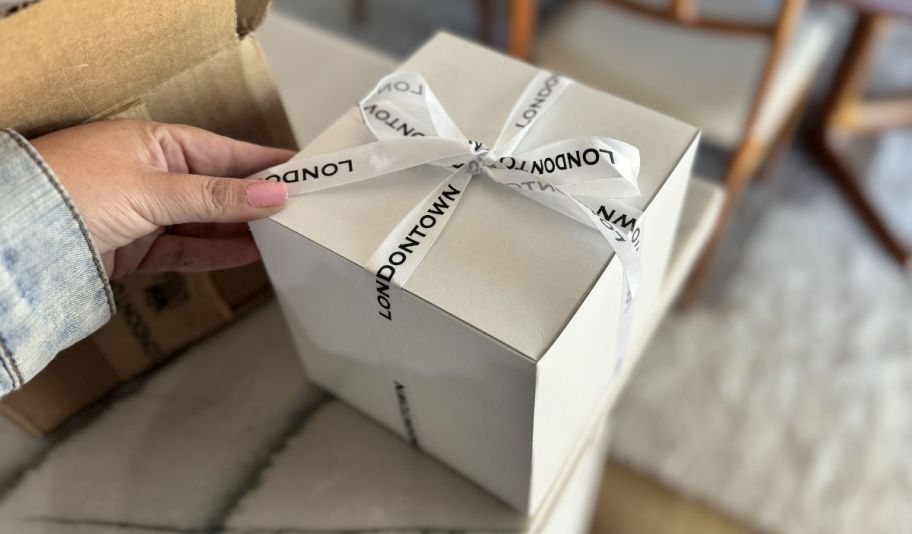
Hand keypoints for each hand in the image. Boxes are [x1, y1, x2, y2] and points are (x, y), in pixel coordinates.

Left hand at [31, 119, 292, 277]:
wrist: (18, 240)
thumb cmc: (70, 190)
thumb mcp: (155, 189)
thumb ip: (217, 197)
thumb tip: (271, 193)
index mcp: (158, 143)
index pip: (226, 152)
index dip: (265, 164)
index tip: (303, 173)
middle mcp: (155, 175)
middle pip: (220, 189)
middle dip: (259, 201)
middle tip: (301, 211)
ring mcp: (148, 212)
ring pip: (208, 223)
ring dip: (243, 231)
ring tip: (284, 236)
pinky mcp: (139, 248)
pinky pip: (189, 250)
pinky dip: (218, 254)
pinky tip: (248, 254)